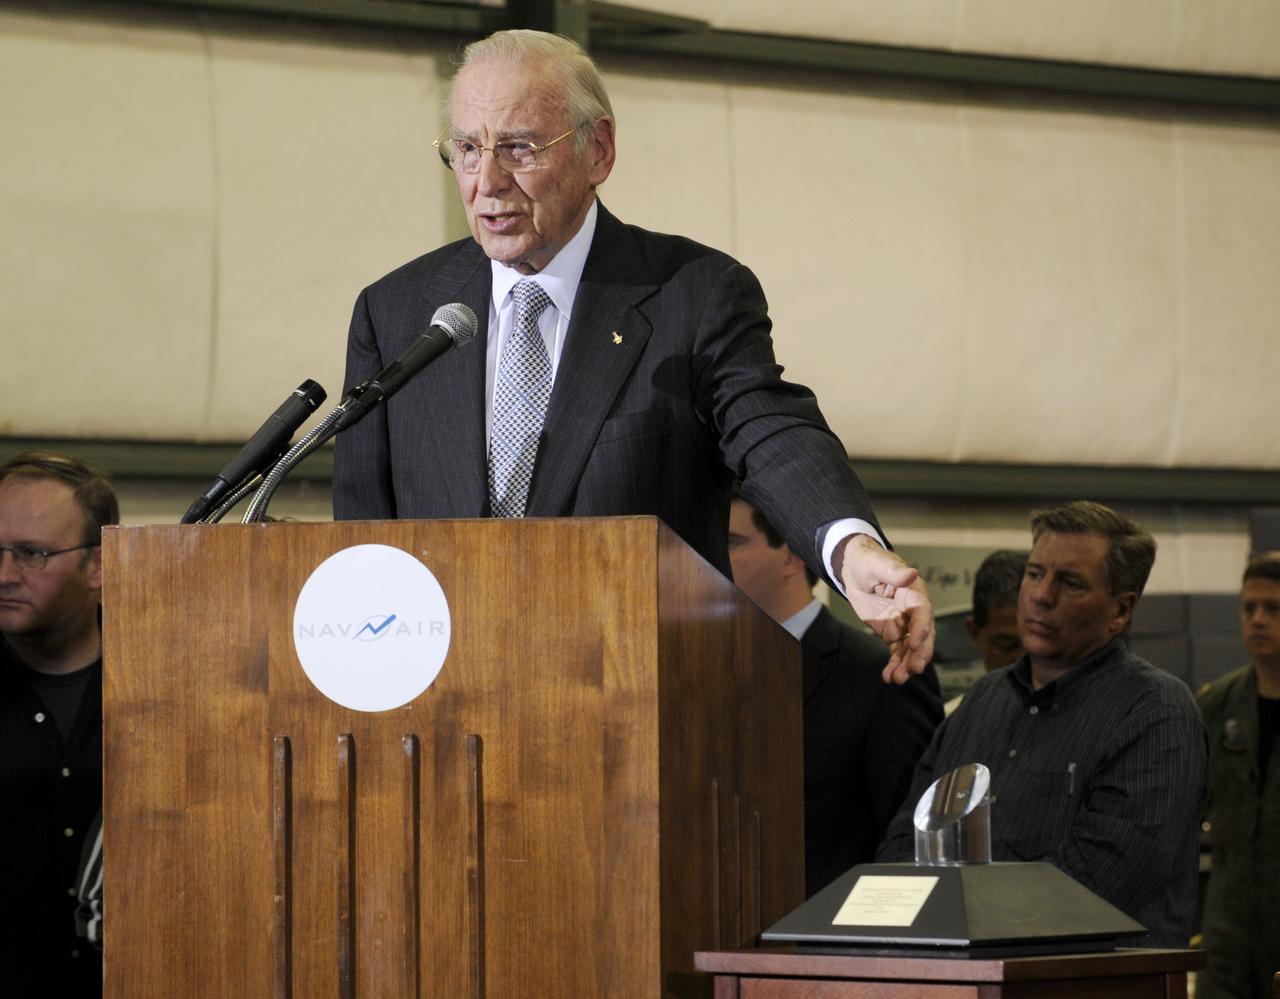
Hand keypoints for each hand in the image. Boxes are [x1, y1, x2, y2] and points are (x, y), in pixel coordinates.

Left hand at [837, 534, 934, 683]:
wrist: (855, 570)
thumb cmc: (867, 562)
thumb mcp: (875, 563)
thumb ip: (893, 571)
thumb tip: (911, 573)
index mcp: (914, 593)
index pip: (923, 613)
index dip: (921, 628)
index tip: (914, 644)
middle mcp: (913, 611)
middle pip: (922, 635)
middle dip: (919, 653)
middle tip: (914, 669)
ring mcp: (903, 624)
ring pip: (910, 648)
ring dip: (906, 664)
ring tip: (898, 679)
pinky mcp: (892, 633)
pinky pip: (896, 652)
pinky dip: (894, 664)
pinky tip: (888, 677)